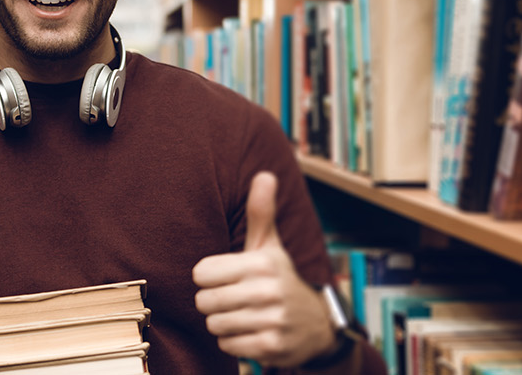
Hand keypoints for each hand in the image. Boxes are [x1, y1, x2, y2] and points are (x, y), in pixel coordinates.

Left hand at [192, 172, 337, 366]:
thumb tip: (264, 174)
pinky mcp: (273, 347)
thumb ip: (261, 212)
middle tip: (233, 299)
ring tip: (243, 315)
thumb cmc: (281, 279)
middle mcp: (269, 290)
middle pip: (204, 302)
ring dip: (223, 323)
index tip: (226, 277)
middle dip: (213, 303)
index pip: (201, 273)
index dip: (209, 277)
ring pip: (214, 325)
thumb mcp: (271, 246)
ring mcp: (273, 320)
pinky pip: (228, 346)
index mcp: (263, 262)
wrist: (320, 324)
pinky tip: (251, 332)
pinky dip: (234, 342)